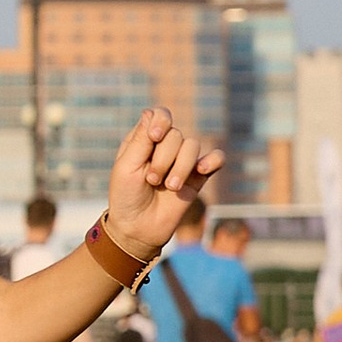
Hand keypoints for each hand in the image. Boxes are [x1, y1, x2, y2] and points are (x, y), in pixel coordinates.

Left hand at [103, 108, 220, 264]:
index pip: (160, 115)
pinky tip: (201, 170)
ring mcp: (182, 161)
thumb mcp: (126, 167)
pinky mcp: (198, 177)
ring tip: (169, 187)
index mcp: (143, 140)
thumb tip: (151, 112)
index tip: (154, 138)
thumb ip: (140, 140)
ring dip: (181, 167)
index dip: (161, 122)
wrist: (138, 229)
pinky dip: (212, 160)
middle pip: (176, 134)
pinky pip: (216, 159)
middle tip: (151, 180)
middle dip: (164, 158)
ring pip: (193, 146)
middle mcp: (164, 147)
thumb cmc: (126, 196)